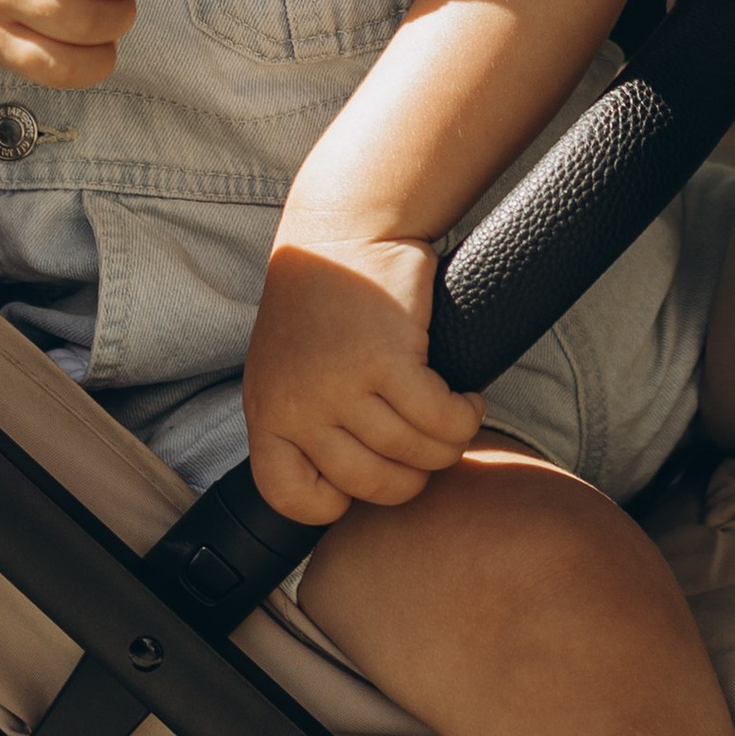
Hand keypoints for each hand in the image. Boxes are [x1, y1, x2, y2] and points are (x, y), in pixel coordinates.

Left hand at [243, 229, 484, 523]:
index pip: (288, 497)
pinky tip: (467, 401)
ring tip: (454, 421)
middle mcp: (298, 407)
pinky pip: (440, 419)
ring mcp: (340, 386)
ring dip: (448, 444)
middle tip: (428, 448)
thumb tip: (346, 491)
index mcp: (267, 415)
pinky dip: (463, 417)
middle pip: (372, 484)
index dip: (334, 502)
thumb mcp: (285, 373)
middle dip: (413, 475)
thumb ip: (302, 426)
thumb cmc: (321, 307)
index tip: (364, 476)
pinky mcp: (386, 360)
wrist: (340, 233)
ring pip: (414, 453)